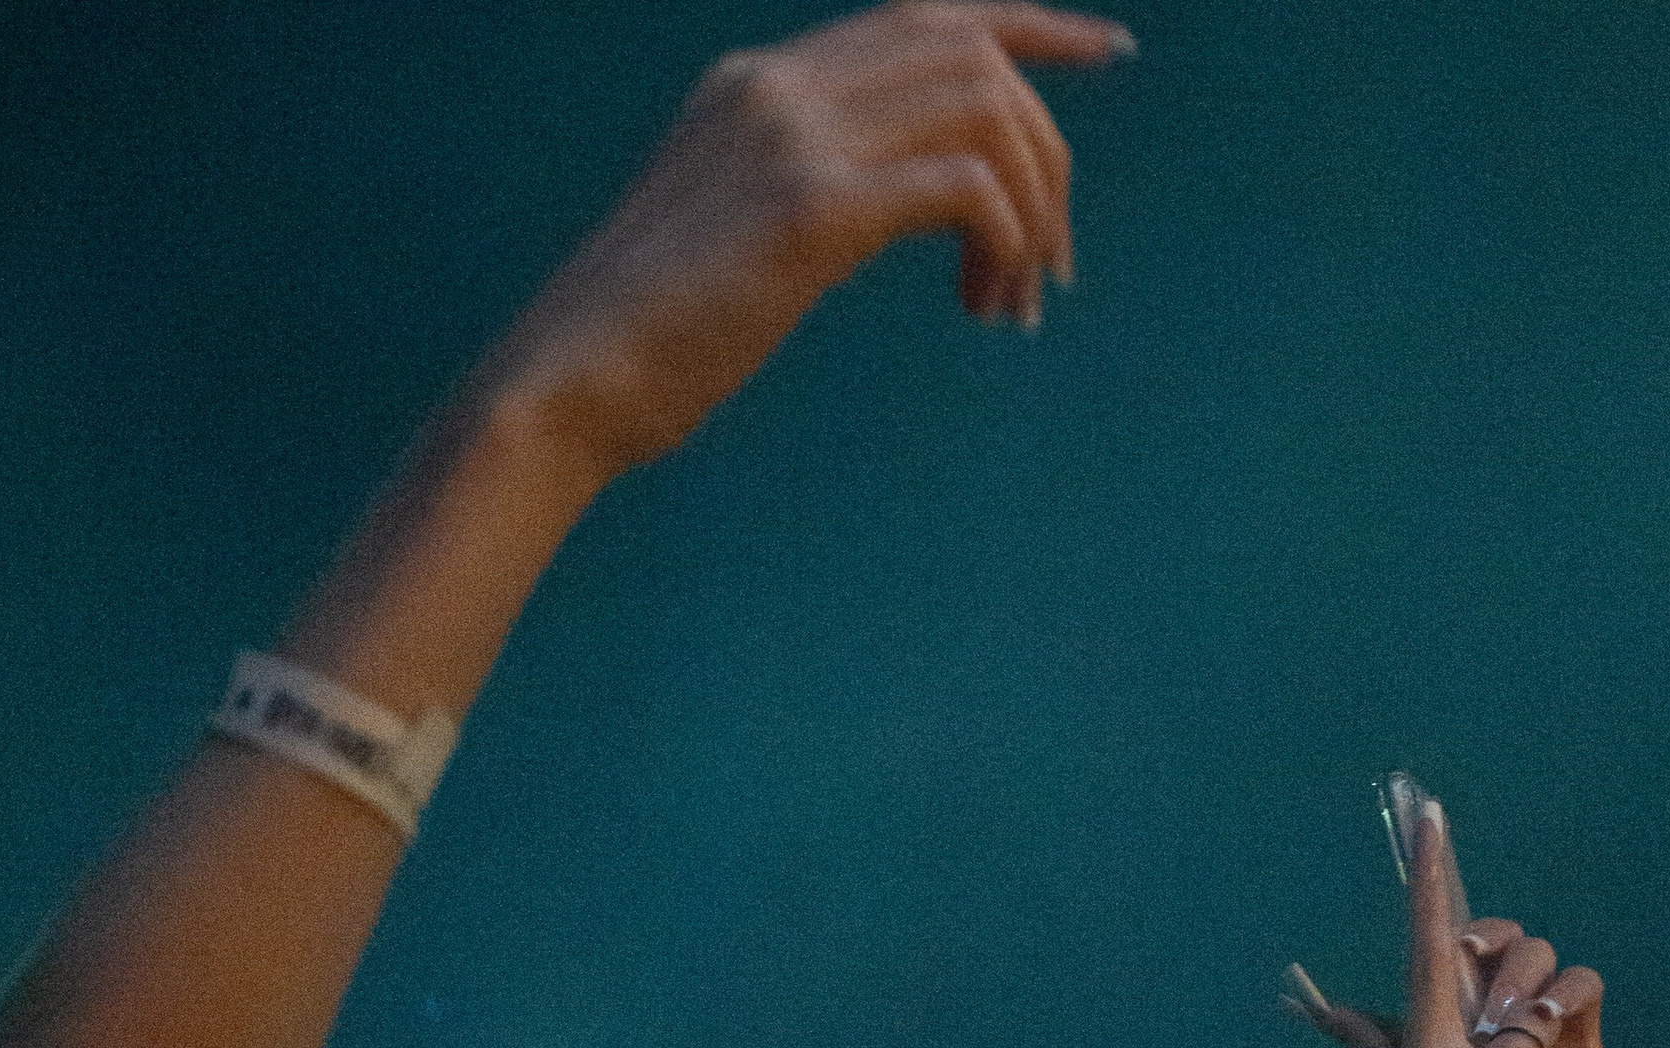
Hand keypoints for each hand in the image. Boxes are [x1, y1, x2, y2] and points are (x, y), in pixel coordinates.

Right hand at [482, 5, 1134, 491]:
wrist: (563, 388)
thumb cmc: (643, 348)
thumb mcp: (726, 239)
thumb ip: (800, 194)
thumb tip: (885, 209)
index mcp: (759, 82)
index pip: (924, 11)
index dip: (1029, 23)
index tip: (1105, 53)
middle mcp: (779, 85)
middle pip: (973, 51)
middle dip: (1044, 147)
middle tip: (1056, 261)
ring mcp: (793, 137)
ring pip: (982, 109)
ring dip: (1030, 206)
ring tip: (1018, 303)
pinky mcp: (809, 209)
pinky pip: (964, 187)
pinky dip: (1002, 240)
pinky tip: (985, 307)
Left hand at [1467, 926, 1645, 1047]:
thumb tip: (1328, 1013)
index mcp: (1468, 1032)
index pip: (1465, 958)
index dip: (1462, 930)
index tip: (1454, 925)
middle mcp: (1519, 1035)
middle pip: (1528, 957)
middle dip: (1512, 964)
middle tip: (1488, 1006)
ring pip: (1582, 988)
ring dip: (1562, 997)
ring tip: (1540, 1030)